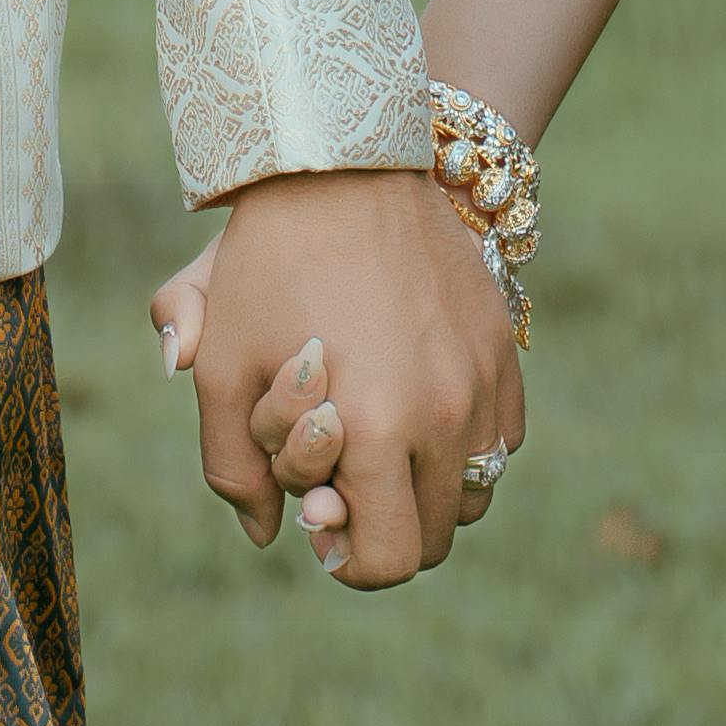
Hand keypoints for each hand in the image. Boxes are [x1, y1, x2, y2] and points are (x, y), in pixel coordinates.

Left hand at [149, 173, 520, 586]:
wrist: (341, 165)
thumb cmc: (268, 265)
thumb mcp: (221, 368)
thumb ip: (231, 470)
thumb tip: (267, 533)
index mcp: (377, 429)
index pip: (386, 561)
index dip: (347, 558)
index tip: (320, 518)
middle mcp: (446, 413)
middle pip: (433, 538)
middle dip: (385, 524)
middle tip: (345, 475)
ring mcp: (484, 378)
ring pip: (473, 491)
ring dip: (427, 487)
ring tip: (382, 438)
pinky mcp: (504, 344)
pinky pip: (501, 436)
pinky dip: (465, 441)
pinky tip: (416, 398)